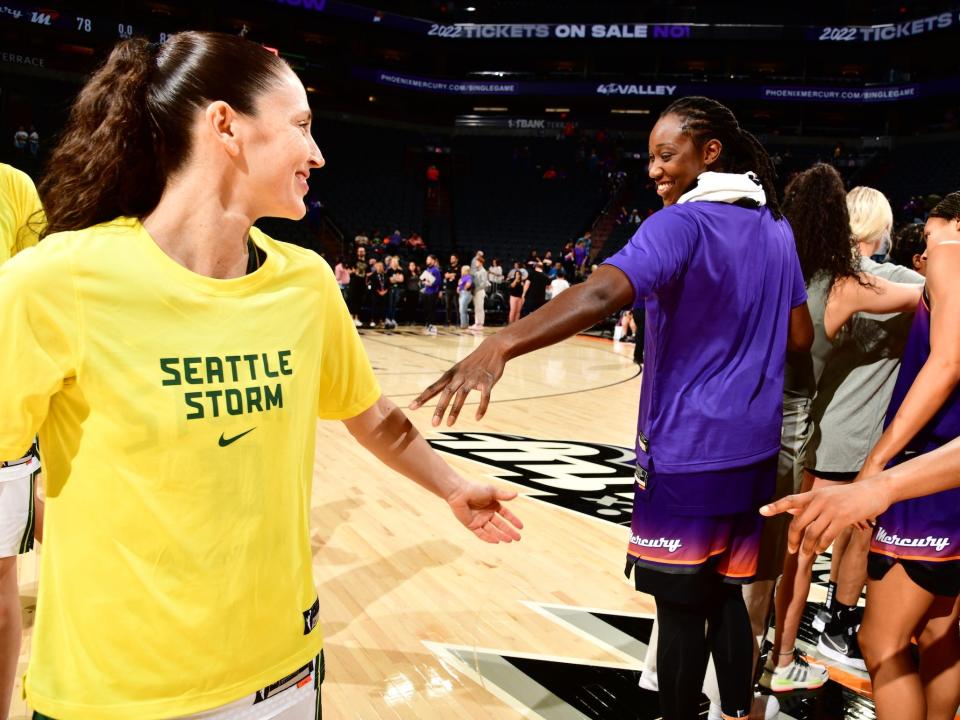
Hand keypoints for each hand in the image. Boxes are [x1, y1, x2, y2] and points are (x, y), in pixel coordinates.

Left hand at [409, 337, 507, 425]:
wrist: (493, 349)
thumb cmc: (473, 362)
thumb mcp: (458, 369)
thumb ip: (449, 381)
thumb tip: (437, 392)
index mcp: (451, 374)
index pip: (434, 387)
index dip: (422, 397)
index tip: (411, 407)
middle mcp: (460, 376)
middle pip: (447, 392)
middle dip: (440, 408)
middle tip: (434, 423)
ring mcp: (474, 378)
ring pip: (462, 395)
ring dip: (455, 410)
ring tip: (449, 424)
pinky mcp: (487, 381)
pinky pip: (484, 397)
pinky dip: (481, 408)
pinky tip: (477, 418)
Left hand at [446, 480, 522, 542]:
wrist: (459, 493)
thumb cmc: (475, 489)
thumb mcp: (491, 492)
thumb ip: (503, 495)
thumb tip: (516, 494)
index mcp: (492, 505)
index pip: (505, 514)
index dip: (513, 520)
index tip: (521, 527)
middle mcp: (487, 513)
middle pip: (500, 525)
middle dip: (509, 531)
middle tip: (518, 538)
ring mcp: (480, 520)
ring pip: (492, 530)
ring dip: (501, 535)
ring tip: (509, 540)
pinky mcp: (472, 525)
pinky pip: (481, 534)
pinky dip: (489, 538)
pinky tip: (497, 541)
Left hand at [760, 475, 891, 554]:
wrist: (875, 490)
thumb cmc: (851, 495)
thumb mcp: (828, 496)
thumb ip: (810, 505)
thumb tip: (792, 513)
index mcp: (814, 494)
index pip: (790, 500)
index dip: (775, 506)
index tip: (761, 511)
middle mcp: (819, 500)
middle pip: (798, 523)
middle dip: (793, 539)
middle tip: (791, 550)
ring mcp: (831, 509)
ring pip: (812, 533)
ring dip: (807, 547)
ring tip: (805, 554)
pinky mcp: (843, 518)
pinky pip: (827, 536)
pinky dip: (821, 546)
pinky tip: (819, 550)